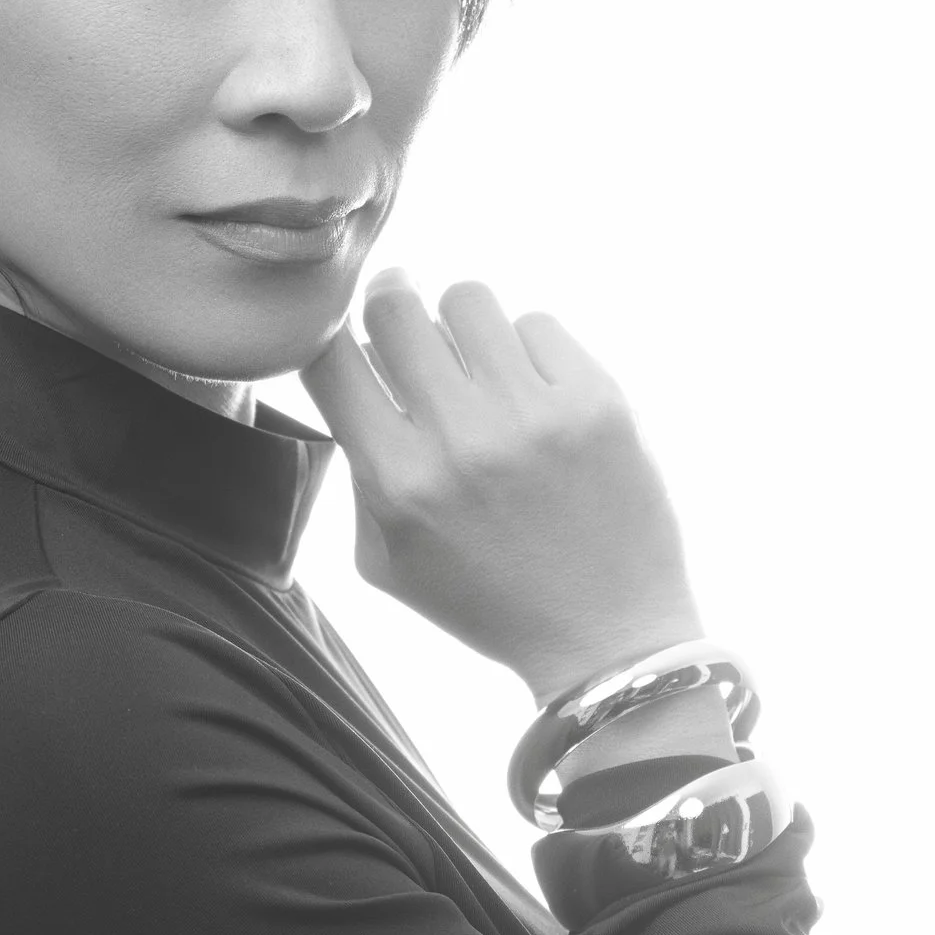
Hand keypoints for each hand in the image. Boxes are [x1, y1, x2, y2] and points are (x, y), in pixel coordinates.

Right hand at [300, 270, 703, 705]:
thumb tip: (357, 375)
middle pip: (394, 307)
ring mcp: (533, 415)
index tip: (354, 344)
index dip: (334, 338)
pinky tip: (535, 394)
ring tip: (479, 366)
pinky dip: (528, 352)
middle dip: (394, 312)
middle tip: (412, 334)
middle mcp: (462, 442)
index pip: (329, 358)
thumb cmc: (487, 599)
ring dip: (464, 326)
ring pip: (468, 298)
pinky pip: (538, 324)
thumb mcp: (386, 561)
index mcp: (400, 484)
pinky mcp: (597, 401)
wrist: (604, 636)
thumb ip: (358, 470)